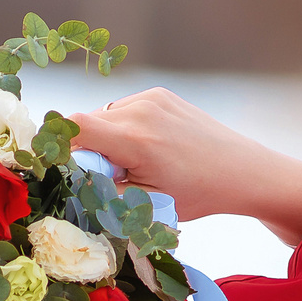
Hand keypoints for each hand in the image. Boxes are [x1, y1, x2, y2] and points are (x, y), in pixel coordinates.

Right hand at [69, 87, 301, 238]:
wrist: (244, 172)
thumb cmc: (199, 194)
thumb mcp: (147, 205)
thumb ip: (104, 190)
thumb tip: (71, 179)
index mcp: (135, 140)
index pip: (71, 127)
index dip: (57, 145)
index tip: (63, 166)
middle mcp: (141, 111)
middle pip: (85, 122)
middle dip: (88, 149)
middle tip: (112, 174)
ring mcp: (152, 98)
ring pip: (104, 117)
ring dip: (107, 139)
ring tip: (138, 162)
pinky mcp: (160, 94)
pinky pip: (124, 111)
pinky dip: (125, 129)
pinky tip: (151, 147)